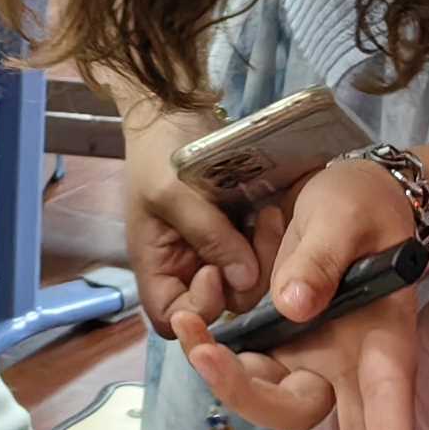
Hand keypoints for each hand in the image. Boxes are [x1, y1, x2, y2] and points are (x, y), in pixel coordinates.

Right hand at [119, 93, 252, 340]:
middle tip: (257, 233)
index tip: (215, 272)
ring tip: (267, 216)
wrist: (174, 112)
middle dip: (243, 277)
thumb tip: (245, 279)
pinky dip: (267, 239)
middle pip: (220, 304)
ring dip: (262, 255)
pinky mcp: (237, 234)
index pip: (175, 318)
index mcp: (157, 268)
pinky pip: (258, 253)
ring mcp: (214, 252)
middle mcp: (186, 268)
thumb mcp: (175, 192)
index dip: (199, 308)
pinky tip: (271, 212)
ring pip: (246, 280)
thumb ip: (209, 236)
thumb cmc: (160, 152)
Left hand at [180, 159, 423, 429]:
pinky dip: (210, 350)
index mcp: (382, 334)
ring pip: (275, 400)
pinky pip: (240, 365)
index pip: (391, 392)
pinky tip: (191, 316)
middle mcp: (347, 361)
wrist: (343, 195)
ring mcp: (308, 358)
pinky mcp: (274, 346)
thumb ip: (320, 257)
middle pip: (340, 425)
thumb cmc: (359, 205)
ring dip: (231, 383)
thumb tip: (291, 306)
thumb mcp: (343, 214)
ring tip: (194, 333)